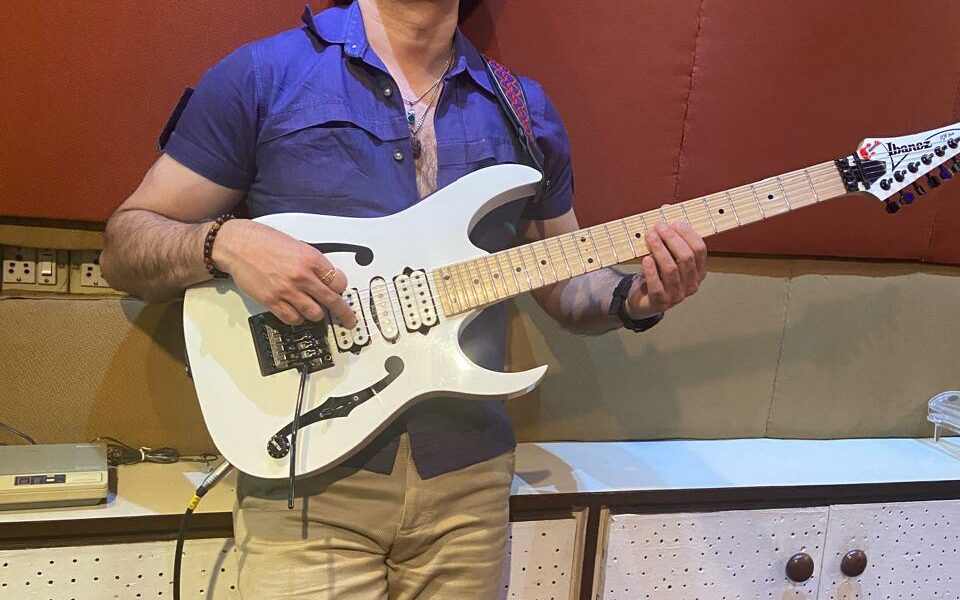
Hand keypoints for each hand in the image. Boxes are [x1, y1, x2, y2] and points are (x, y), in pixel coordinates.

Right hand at [213, 219, 356, 326]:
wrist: (236, 244)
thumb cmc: (262, 241)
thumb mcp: (296, 245)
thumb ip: (312, 262)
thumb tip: (325, 277)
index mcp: (310, 258)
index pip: (338, 281)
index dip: (341, 289)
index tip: (341, 292)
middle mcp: (301, 275)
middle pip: (332, 301)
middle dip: (343, 313)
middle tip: (348, 319)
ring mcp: (287, 290)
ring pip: (314, 313)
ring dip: (317, 314)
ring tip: (315, 311)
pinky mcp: (272, 301)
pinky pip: (292, 318)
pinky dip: (297, 318)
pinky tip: (296, 313)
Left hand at [626, 220, 706, 318]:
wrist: (643, 299)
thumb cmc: (657, 274)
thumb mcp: (667, 254)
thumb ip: (669, 234)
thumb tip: (666, 208)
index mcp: (699, 271)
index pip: (700, 250)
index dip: (687, 234)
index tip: (674, 222)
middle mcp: (692, 284)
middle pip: (686, 258)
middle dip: (671, 239)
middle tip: (658, 227)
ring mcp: (677, 295)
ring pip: (671, 269)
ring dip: (660, 250)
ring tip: (650, 237)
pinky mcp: (660, 302)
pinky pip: (657, 285)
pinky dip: (651, 270)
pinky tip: (646, 258)